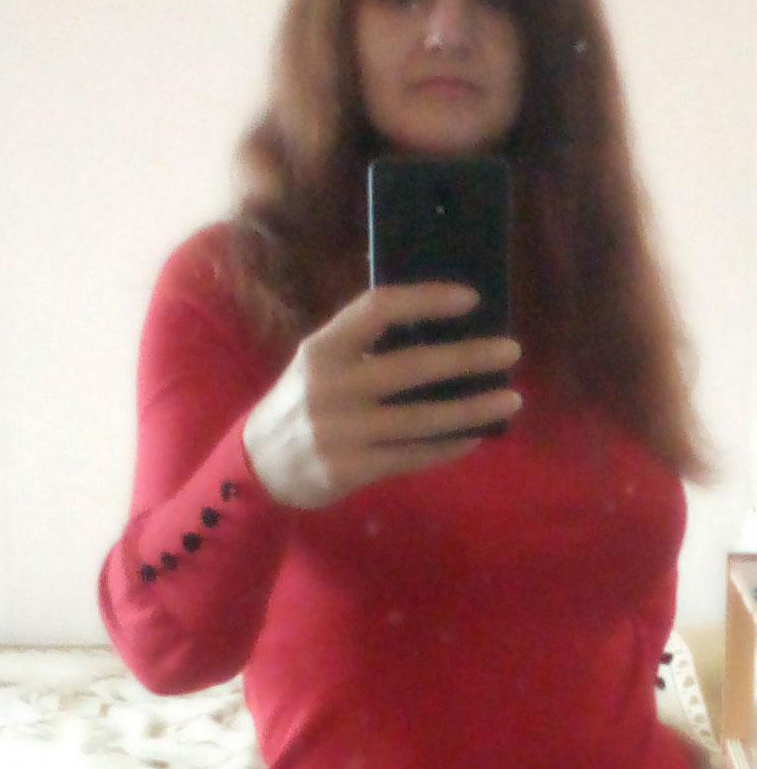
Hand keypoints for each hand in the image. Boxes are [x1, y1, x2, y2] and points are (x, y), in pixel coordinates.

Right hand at [242, 281, 521, 510]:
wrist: (257, 467)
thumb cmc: (301, 405)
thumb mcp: (318, 364)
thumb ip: (362, 346)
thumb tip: (437, 331)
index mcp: (323, 348)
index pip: (380, 309)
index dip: (427, 300)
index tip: (471, 300)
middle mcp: (331, 386)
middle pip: (413, 366)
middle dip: (468, 358)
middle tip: (511, 351)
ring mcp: (342, 431)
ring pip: (422, 418)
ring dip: (472, 409)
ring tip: (510, 400)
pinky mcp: (350, 469)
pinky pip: (412, 455)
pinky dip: (447, 446)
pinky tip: (475, 437)